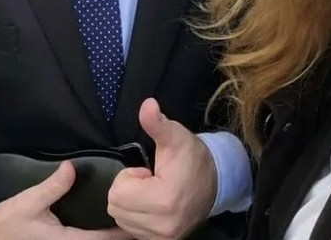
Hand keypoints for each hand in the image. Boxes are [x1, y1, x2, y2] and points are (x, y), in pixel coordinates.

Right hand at [0, 161, 131, 239]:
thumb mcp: (30, 202)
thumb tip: (72, 168)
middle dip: (117, 235)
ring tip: (125, 221)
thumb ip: (53, 187)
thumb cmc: (8, 222)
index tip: (136, 223)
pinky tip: (100, 227)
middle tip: (136, 219)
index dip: (120, 233)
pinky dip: (93, 236)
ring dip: (105, 237)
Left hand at [107, 98, 216, 239]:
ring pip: (120, 219)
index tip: (148, 172)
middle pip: (115, 206)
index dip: (129, 177)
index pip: (118, 191)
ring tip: (152, 193)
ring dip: (130, 204)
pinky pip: (129, 231)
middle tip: (149, 182)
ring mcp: (162, 237)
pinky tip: (151, 206)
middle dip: (127, 190)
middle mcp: (163, 225)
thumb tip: (148, 105)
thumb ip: (156, 123)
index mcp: (165, 200)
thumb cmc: (191, 158)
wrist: (215, 183)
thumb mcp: (174, 136)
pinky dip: (134, 217)